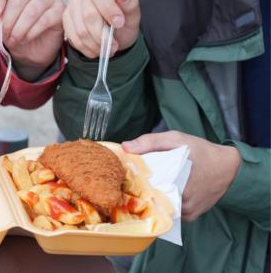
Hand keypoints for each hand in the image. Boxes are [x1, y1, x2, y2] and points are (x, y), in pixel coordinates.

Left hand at [0, 0, 64, 80]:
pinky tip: (25, 39)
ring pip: (31, 11)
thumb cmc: (14, 26)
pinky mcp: (60, 11)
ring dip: (19, 29)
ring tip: (13, 39)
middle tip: (4, 33)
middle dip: (8, 19)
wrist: (30, 48)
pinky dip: (30, 33)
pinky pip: (44, 21)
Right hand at [63, 0, 139, 58]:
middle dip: (102, 35)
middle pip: (89, 16)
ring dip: (95, 45)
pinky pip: (74, 38)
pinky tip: (96, 50)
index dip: (109, 10)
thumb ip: (129, 4)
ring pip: (81, 30)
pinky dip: (87, 49)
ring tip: (106, 50)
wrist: (114, 32)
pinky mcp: (67, 19)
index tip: (119, 23)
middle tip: (113, 45)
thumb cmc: (123, 21)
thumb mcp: (132, 14)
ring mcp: (73, 6)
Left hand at [121, 131, 241, 221]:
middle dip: (142, 190)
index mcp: (174, 181)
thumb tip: (125, 147)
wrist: (230, 168)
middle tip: (133, 181)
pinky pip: (171, 212)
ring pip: (161, 207)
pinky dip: (166, 203)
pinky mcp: (190, 216)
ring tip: (147, 186)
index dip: (132, 183)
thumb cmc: (202, 151)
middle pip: (151, 198)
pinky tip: (163, 192)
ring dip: (154, 198)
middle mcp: (180, 201)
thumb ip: (150, 142)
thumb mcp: (176, 139)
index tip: (125, 178)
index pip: (143, 187)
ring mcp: (185, 211)